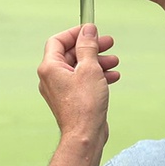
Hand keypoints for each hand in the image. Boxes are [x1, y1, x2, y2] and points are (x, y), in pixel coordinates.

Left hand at [28, 24, 119, 165]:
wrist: (85, 136)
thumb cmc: (84, 105)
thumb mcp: (89, 69)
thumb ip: (88, 47)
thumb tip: (88, 30)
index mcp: (50, 67)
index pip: (58, 41)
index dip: (75, 33)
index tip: (91, 31)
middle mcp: (51, 77)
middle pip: (71, 54)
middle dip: (91, 48)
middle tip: (109, 43)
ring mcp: (60, 89)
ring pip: (79, 67)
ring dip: (97, 62)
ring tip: (114, 61)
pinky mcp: (71, 99)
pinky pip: (83, 81)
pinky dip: (97, 76)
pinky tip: (113, 76)